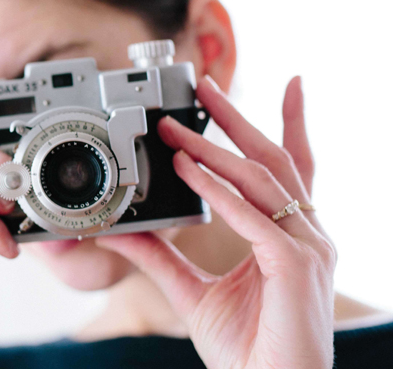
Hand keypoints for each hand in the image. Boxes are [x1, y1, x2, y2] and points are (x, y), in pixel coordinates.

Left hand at [96, 76, 335, 368]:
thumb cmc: (246, 349)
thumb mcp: (191, 291)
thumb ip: (159, 257)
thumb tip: (121, 229)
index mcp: (290, 237)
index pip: (293, 169)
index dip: (292, 123)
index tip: (289, 85)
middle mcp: (306, 236)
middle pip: (275, 160)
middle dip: (238, 119)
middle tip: (207, 86)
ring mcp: (305, 249)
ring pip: (261, 180)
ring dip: (214, 150)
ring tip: (175, 129)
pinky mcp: (294, 266)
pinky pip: (254, 218)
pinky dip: (218, 192)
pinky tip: (187, 172)